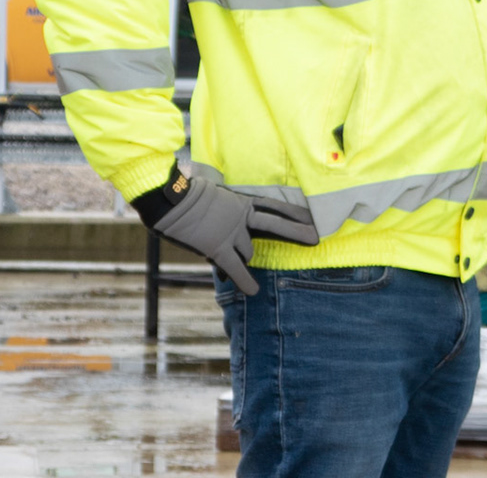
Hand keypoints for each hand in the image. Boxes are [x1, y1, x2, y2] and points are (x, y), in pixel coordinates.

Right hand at [150, 172, 317, 295]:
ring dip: (243, 257)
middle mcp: (242, 217)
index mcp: (243, 202)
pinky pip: (235, 267)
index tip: (311, 218)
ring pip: (248, 252)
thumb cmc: (187, 195)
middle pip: (277, 224)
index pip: (274, 207)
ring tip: (237, 260)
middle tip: (316, 238)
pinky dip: (243, 280)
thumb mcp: (216, 195)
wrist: (171, 199)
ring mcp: (232, 232)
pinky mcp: (219, 247)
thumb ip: (229, 208)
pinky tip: (253, 291)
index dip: (294, 213)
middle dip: (297, 232)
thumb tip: (231, 221)